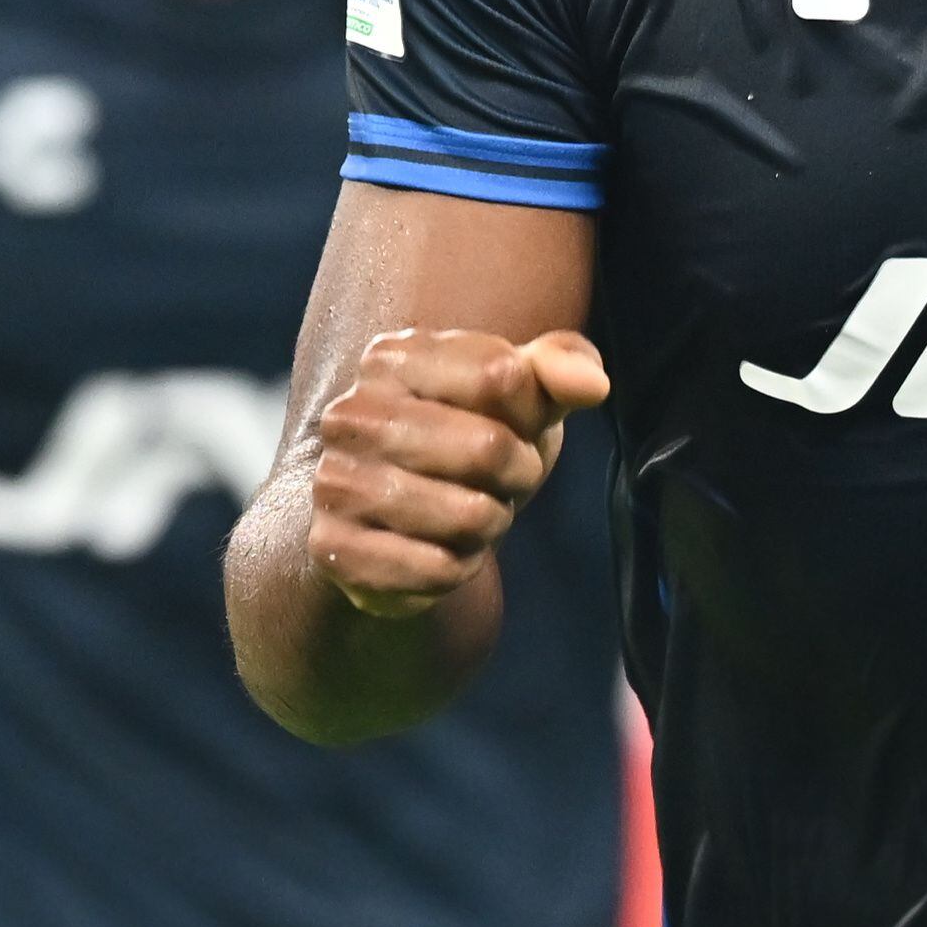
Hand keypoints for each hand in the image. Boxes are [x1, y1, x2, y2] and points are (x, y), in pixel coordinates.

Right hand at [306, 327, 608, 618]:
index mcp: (392, 357)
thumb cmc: (469, 439)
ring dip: (489, 524)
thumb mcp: (520, 395)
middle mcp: (350, 414)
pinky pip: (438, 569)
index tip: (515, 427)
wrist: (391, 520)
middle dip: (517, 474)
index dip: (530, 414)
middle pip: (487, 447)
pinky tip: (438, 551)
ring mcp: (335, 482)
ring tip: (468, 515)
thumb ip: (561, 367)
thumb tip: (593, 386)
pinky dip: (457, 568)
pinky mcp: (333, 547)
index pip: (501, 375)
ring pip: (468, 515)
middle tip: (502, 481)